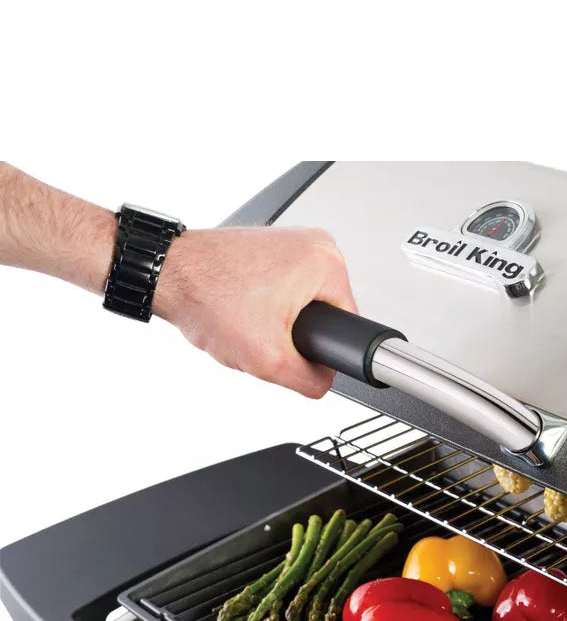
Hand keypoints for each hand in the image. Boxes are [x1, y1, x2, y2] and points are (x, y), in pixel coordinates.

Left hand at [155, 225, 357, 398]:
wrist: (166, 272)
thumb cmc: (207, 297)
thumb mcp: (269, 361)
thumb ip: (310, 381)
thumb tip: (323, 381)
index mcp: (328, 263)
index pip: (348, 325)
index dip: (320, 349)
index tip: (289, 345)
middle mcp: (315, 242)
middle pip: (324, 315)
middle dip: (294, 334)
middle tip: (262, 333)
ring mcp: (292, 239)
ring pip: (301, 304)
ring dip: (277, 320)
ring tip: (248, 318)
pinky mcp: (271, 243)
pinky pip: (284, 288)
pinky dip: (263, 304)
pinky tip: (241, 306)